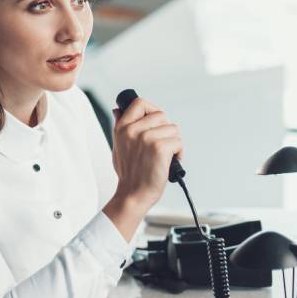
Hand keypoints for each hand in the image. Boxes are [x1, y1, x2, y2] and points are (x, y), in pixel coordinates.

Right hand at [110, 97, 182, 211]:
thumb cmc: (128, 173)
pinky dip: (179, 153)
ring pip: (173, 129)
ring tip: (164, 156)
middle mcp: (133, 130)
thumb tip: (118, 110)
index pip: (140, 103)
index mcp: (122, 128)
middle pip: (161, 115)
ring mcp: (146, 138)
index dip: (151, 109)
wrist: (133, 194)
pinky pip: (178, 142)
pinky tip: (170, 161)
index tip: (155, 122)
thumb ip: (120, 127)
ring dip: (173, 143)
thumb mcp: (118, 146)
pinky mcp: (159, 148)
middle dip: (165, 130)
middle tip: (160, 145)